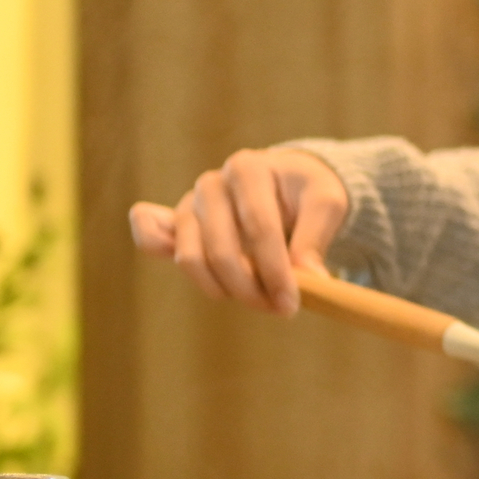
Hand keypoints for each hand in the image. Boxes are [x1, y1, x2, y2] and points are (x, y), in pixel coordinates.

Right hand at [127, 146, 348, 315]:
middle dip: (250, 289)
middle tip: (280, 309)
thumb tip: (312, 282)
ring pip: (191, 258)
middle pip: (222, 250)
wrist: (286, 183)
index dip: (275, 271)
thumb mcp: (326, 203)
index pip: (259, 228)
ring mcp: (189, 204)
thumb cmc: (306, 192)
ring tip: (258, 300)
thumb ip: (316, 238)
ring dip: (224, 290)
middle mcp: (211, 184)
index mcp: (248, 168)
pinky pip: (151, 238)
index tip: (291, 303)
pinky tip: (193, 275)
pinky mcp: (176, 224)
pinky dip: (160, 255)